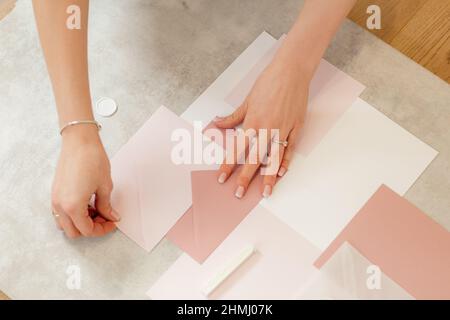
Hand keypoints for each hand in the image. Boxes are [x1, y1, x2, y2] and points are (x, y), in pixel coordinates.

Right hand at [51, 125, 119, 237]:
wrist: (80, 141)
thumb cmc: (93, 160)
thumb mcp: (104, 186)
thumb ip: (106, 206)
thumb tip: (112, 217)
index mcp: (73, 206)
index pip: (87, 230)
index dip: (102, 229)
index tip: (112, 222)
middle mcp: (60, 206)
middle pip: (74, 232)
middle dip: (91, 228)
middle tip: (105, 218)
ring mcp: (55, 199)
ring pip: (65, 224)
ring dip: (80, 222)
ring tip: (96, 210)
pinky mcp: (55, 192)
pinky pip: (61, 213)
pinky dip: (73, 214)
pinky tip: (87, 203)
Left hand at [214, 51, 308, 197]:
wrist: (291, 71)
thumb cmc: (268, 83)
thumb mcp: (247, 100)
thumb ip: (233, 117)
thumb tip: (217, 124)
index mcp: (252, 122)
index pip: (237, 149)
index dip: (228, 165)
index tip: (222, 178)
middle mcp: (267, 129)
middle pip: (254, 159)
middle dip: (246, 178)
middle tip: (239, 193)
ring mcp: (283, 129)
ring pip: (274, 158)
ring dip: (269, 177)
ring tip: (266, 193)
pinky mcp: (296, 127)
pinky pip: (290, 149)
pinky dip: (287, 162)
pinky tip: (282, 173)